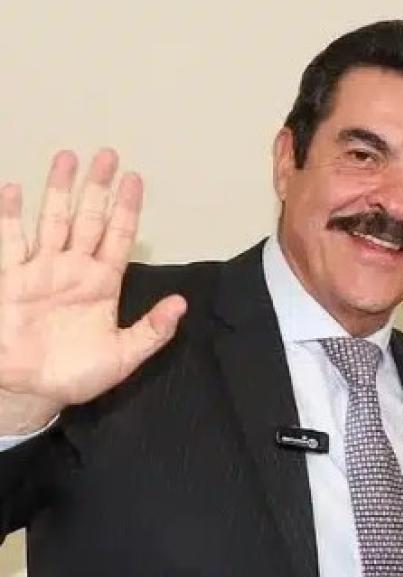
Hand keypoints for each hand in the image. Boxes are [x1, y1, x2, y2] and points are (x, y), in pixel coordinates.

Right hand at [0, 149, 185, 434]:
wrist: (31, 392)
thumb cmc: (77, 374)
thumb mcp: (124, 355)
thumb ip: (153, 330)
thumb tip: (182, 303)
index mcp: (103, 283)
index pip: (119, 236)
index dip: (127, 208)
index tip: (135, 178)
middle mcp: (74, 269)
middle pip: (88, 218)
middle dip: (97, 187)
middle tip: (107, 154)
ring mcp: (42, 272)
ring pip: (53, 221)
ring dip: (59, 190)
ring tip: (67, 157)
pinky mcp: (12, 281)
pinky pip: (10, 244)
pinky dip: (10, 217)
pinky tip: (13, 190)